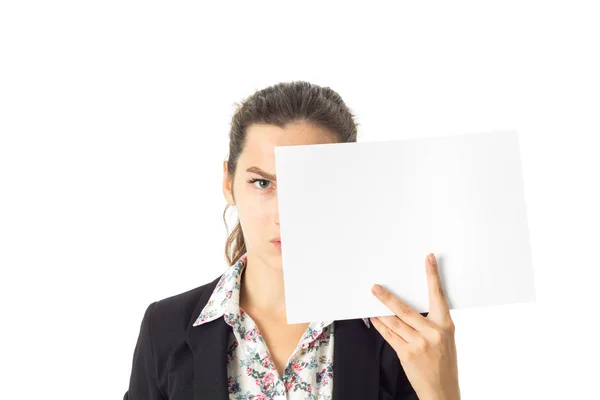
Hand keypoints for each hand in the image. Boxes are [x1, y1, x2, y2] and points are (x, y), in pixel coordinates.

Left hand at [370, 253, 459, 399]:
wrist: (442, 390)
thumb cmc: (444, 364)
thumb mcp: (446, 340)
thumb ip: (432, 323)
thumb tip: (411, 308)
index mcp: (445, 325)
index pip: (438, 295)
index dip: (433, 276)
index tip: (428, 259)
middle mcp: (432, 332)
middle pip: (405, 309)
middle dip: (387, 297)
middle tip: (376, 287)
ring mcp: (419, 343)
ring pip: (394, 322)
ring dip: (380, 311)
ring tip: (370, 301)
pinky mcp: (407, 353)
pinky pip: (389, 335)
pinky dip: (380, 326)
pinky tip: (374, 319)